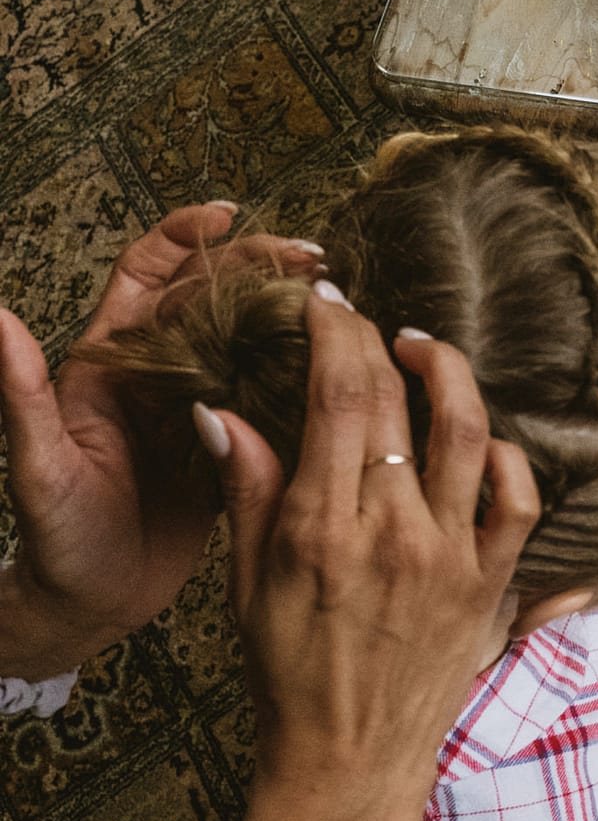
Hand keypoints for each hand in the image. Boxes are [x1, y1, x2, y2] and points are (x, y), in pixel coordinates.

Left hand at [0, 204, 323, 670]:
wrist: (91, 605)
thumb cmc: (55, 540)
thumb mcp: (38, 469)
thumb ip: (19, 394)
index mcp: (111, 365)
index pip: (146, 277)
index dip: (181, 237)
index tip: (225, 214)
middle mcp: (160, 376)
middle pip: (214, 297)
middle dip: (260, 266)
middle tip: (313, 260)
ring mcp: (201, 408)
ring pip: (251, 341)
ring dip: (292, 314)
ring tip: (339, 301)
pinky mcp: (234, 445)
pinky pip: (274, 398)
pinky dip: (306, 376)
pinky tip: (343, 368)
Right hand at [199, 295, 538, 820]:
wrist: (348, 761)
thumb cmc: (289, 673)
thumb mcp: (248, 583)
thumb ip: (248, 490)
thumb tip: (224, 408)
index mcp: (322, 527)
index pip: (338, 396)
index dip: (336, 333)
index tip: (328, 303)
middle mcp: (392, 533)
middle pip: (397, 401)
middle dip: (377, 340)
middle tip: (364, 318)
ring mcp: (451, 557)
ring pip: (469, 434)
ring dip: (450, 375)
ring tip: (425, 349)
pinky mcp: (493, 585)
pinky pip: (518, 501)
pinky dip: (510, 459)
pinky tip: (485, 439)